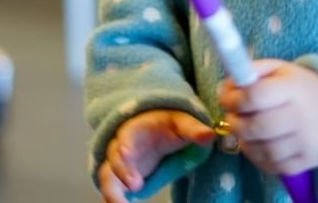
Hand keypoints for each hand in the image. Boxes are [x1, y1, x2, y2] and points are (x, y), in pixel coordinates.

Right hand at [98, 109, 215, 202]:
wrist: (156, 130)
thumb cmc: (167, 126)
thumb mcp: (181, 124)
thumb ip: (193, 129)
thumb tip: (210, 134)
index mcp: (135, 129)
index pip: (126, 135)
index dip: (125, 144)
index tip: (126, 153)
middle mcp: (121, 147)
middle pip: (114, 157)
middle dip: (122, 170)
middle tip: (135, 185)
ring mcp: (119, 165)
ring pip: (108, 177)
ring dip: (112, 192)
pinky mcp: (120, 180)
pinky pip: (113, 191)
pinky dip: (115, 200)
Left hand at [218, 59, 317, 175]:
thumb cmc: (298, 87)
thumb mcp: (277, 69)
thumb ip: (250, 73)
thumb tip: (224, 90)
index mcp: (294, 88)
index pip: (256, 96)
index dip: (234, 99)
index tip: (226, 99)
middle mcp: (304, 116)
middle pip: (258, 127)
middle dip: (236, 124)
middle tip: (232, 119)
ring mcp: (308, 141)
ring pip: (264, 150)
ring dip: (245, 143)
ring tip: (245, 132)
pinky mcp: (310, 161)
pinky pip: (275, 166)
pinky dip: (259, 158)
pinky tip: (258, 145)